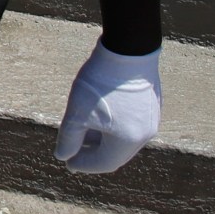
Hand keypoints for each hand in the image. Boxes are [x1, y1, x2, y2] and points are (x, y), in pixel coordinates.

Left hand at [54, 42, 160, 173]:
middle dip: (93, 153)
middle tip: (74, 151)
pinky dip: (114, 126)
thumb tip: (63, 156)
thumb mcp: (77, 112)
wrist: (128, 49)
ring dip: (103, 139)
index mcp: (129, 140)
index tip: (68, 163)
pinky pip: (131, 123)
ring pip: (124, 137)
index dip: (84, 164)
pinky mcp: (151, 103)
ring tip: (83, 133)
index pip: (105, 163)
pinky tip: (99, 116)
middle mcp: (146, 133)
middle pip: (117, 152)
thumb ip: (69, 137)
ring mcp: (152, 118)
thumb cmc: (101, 83)